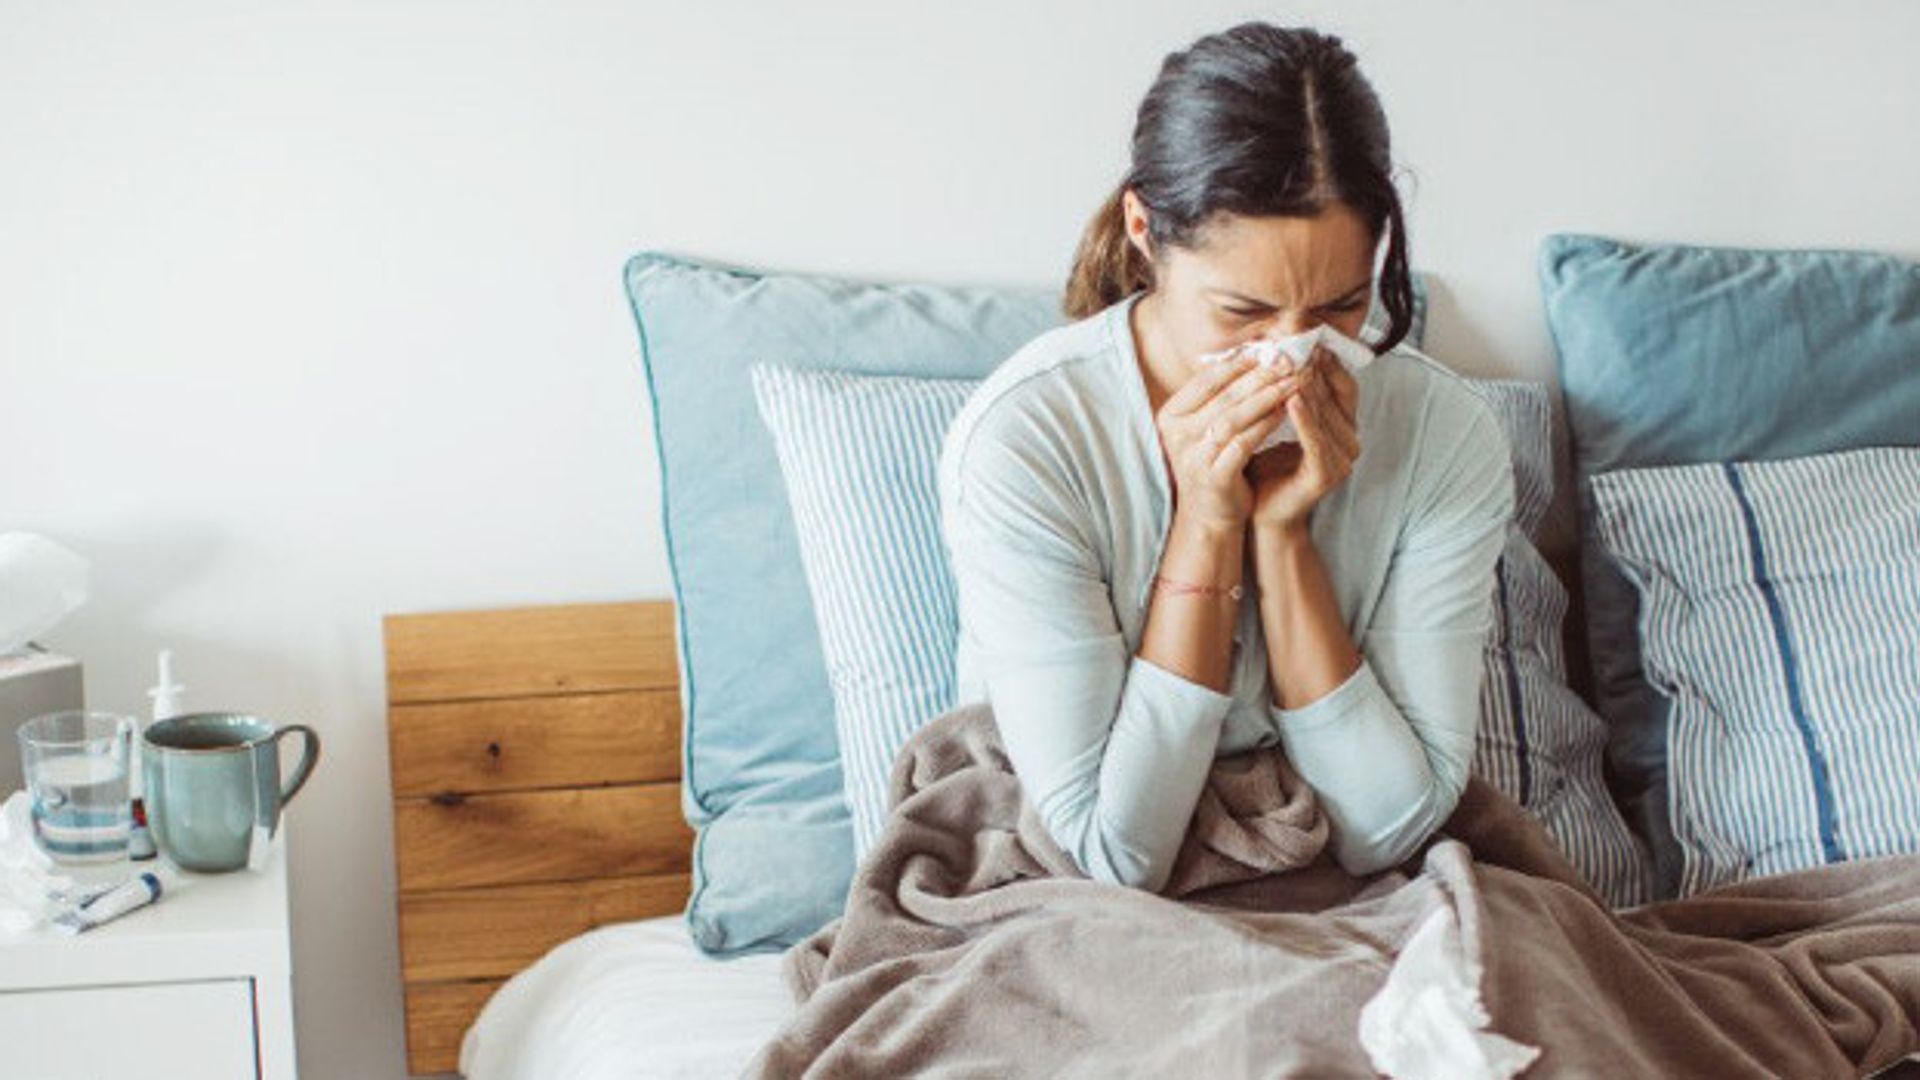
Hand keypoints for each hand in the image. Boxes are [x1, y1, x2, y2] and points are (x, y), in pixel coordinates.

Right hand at [1154, 353, 1296, 531]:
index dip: (1239, 363)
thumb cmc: (1212, 463)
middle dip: (1259, 376)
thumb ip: (1220, 397)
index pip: (1207, 380)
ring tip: (1292, 383)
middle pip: (1222, 396)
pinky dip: (1264, 427)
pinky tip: (1284, 414)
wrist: (1208, 515)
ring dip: (1265, 398)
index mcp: (1171, 415)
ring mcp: (1193, 457)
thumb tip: (1254, 354)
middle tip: (1288, 362)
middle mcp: (1177, 434)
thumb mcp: (1206, 426)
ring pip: (1233, 418)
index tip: (1269, 350)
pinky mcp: (1213, 477)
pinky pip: (1242, 445)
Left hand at [1247, 347, 1361, 533]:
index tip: (1307, 339)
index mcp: (1342, 426)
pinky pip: (1316, 440)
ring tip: (1292, 365)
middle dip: (1315, 369)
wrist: (1261, 512)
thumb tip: (1277, 351)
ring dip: (1309, 388)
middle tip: (1298, 344)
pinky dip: (1305, 419)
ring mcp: (1342, 459)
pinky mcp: (1327, 474)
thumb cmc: (1266, 466)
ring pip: (1326, 415)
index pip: (1341, 385)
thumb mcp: (1277, 423)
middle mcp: (1349, 441)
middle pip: (1335, 396)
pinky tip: (1291, 399)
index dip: (1327, 362)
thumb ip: (1286, 393)